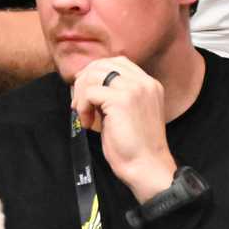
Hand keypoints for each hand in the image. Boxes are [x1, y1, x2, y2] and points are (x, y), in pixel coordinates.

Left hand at [71, 57, 176, 202]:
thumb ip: (115, 92)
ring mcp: (134, 89)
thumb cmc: (134, 145)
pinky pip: (89, 92)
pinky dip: (82, 106)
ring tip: (83, 114)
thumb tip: (87, 78)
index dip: (96, 72)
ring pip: (93, 75)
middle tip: (78, 103)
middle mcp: (144, 82)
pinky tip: (87, 122)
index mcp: (149, 84)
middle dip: (84, 81)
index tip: (85, 90)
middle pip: (102, 64)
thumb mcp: (128, 110)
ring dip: (81, 94)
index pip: (117, 61)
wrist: (146, 167)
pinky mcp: (121, 100)